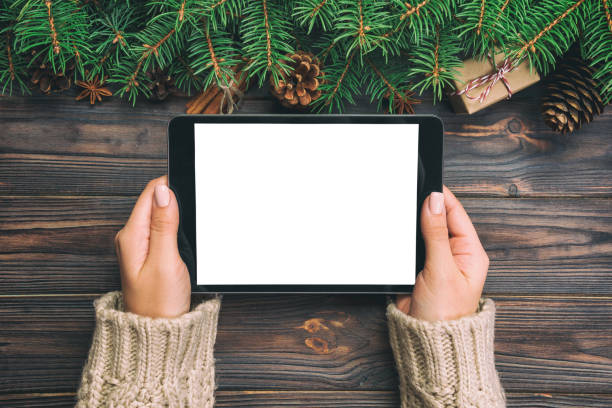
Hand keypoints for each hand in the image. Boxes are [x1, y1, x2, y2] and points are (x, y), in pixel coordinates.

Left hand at [114, 176, 190, 317]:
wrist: (159, 334)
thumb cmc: (159, 304)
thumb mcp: (165, 261)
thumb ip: (164, 224)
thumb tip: (163, 191)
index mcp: (131, 235)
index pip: (151, 193)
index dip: (172, 189)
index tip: (190, 196)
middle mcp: (131, 238)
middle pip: (156, 202)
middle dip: (176, 204)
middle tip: (189, 226)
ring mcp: (140, 247)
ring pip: (162, 217)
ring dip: (177, 219)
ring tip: (186, 239)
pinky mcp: (151, 255)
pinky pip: (164, 231)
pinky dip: (177, 232)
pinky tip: (183, 245)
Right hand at [397, 186, 488, 320]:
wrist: (427, 342)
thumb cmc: (445, 315)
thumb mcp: (441, 269)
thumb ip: (435, 233)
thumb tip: (433, 201)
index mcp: (470, 252)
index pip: (456, 213)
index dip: (441, 197)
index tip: (426, 182)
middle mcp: (455, 254)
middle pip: (438, 220)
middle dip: (424, 210)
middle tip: (409, 198)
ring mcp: (436, 261)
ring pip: (422, 232)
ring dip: (413, 226)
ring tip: (404, 220)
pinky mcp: (418, 269)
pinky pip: (410, 246)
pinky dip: (404, 240)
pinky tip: (399, 238)